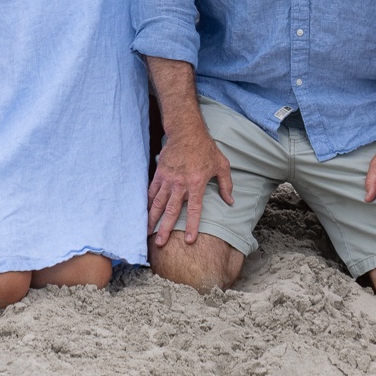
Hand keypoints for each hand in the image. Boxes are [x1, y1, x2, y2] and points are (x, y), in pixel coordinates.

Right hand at [148, 128, 233, 246]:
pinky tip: (145, 213)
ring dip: (152, 218)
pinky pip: (152, 191)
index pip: (195, 209)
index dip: (192, 226)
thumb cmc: (206, 148)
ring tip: (147, 232)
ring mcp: (168, 178)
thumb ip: (226, 184)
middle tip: (160, 243)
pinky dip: (148, 203)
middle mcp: (180, 183)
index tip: (190, 241)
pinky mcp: (160, 173)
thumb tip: (231, 202)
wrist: (186, 131)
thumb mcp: (222, 164)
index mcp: (197, 183)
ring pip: (159, 203)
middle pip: (172, 210)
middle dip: (166, 228)